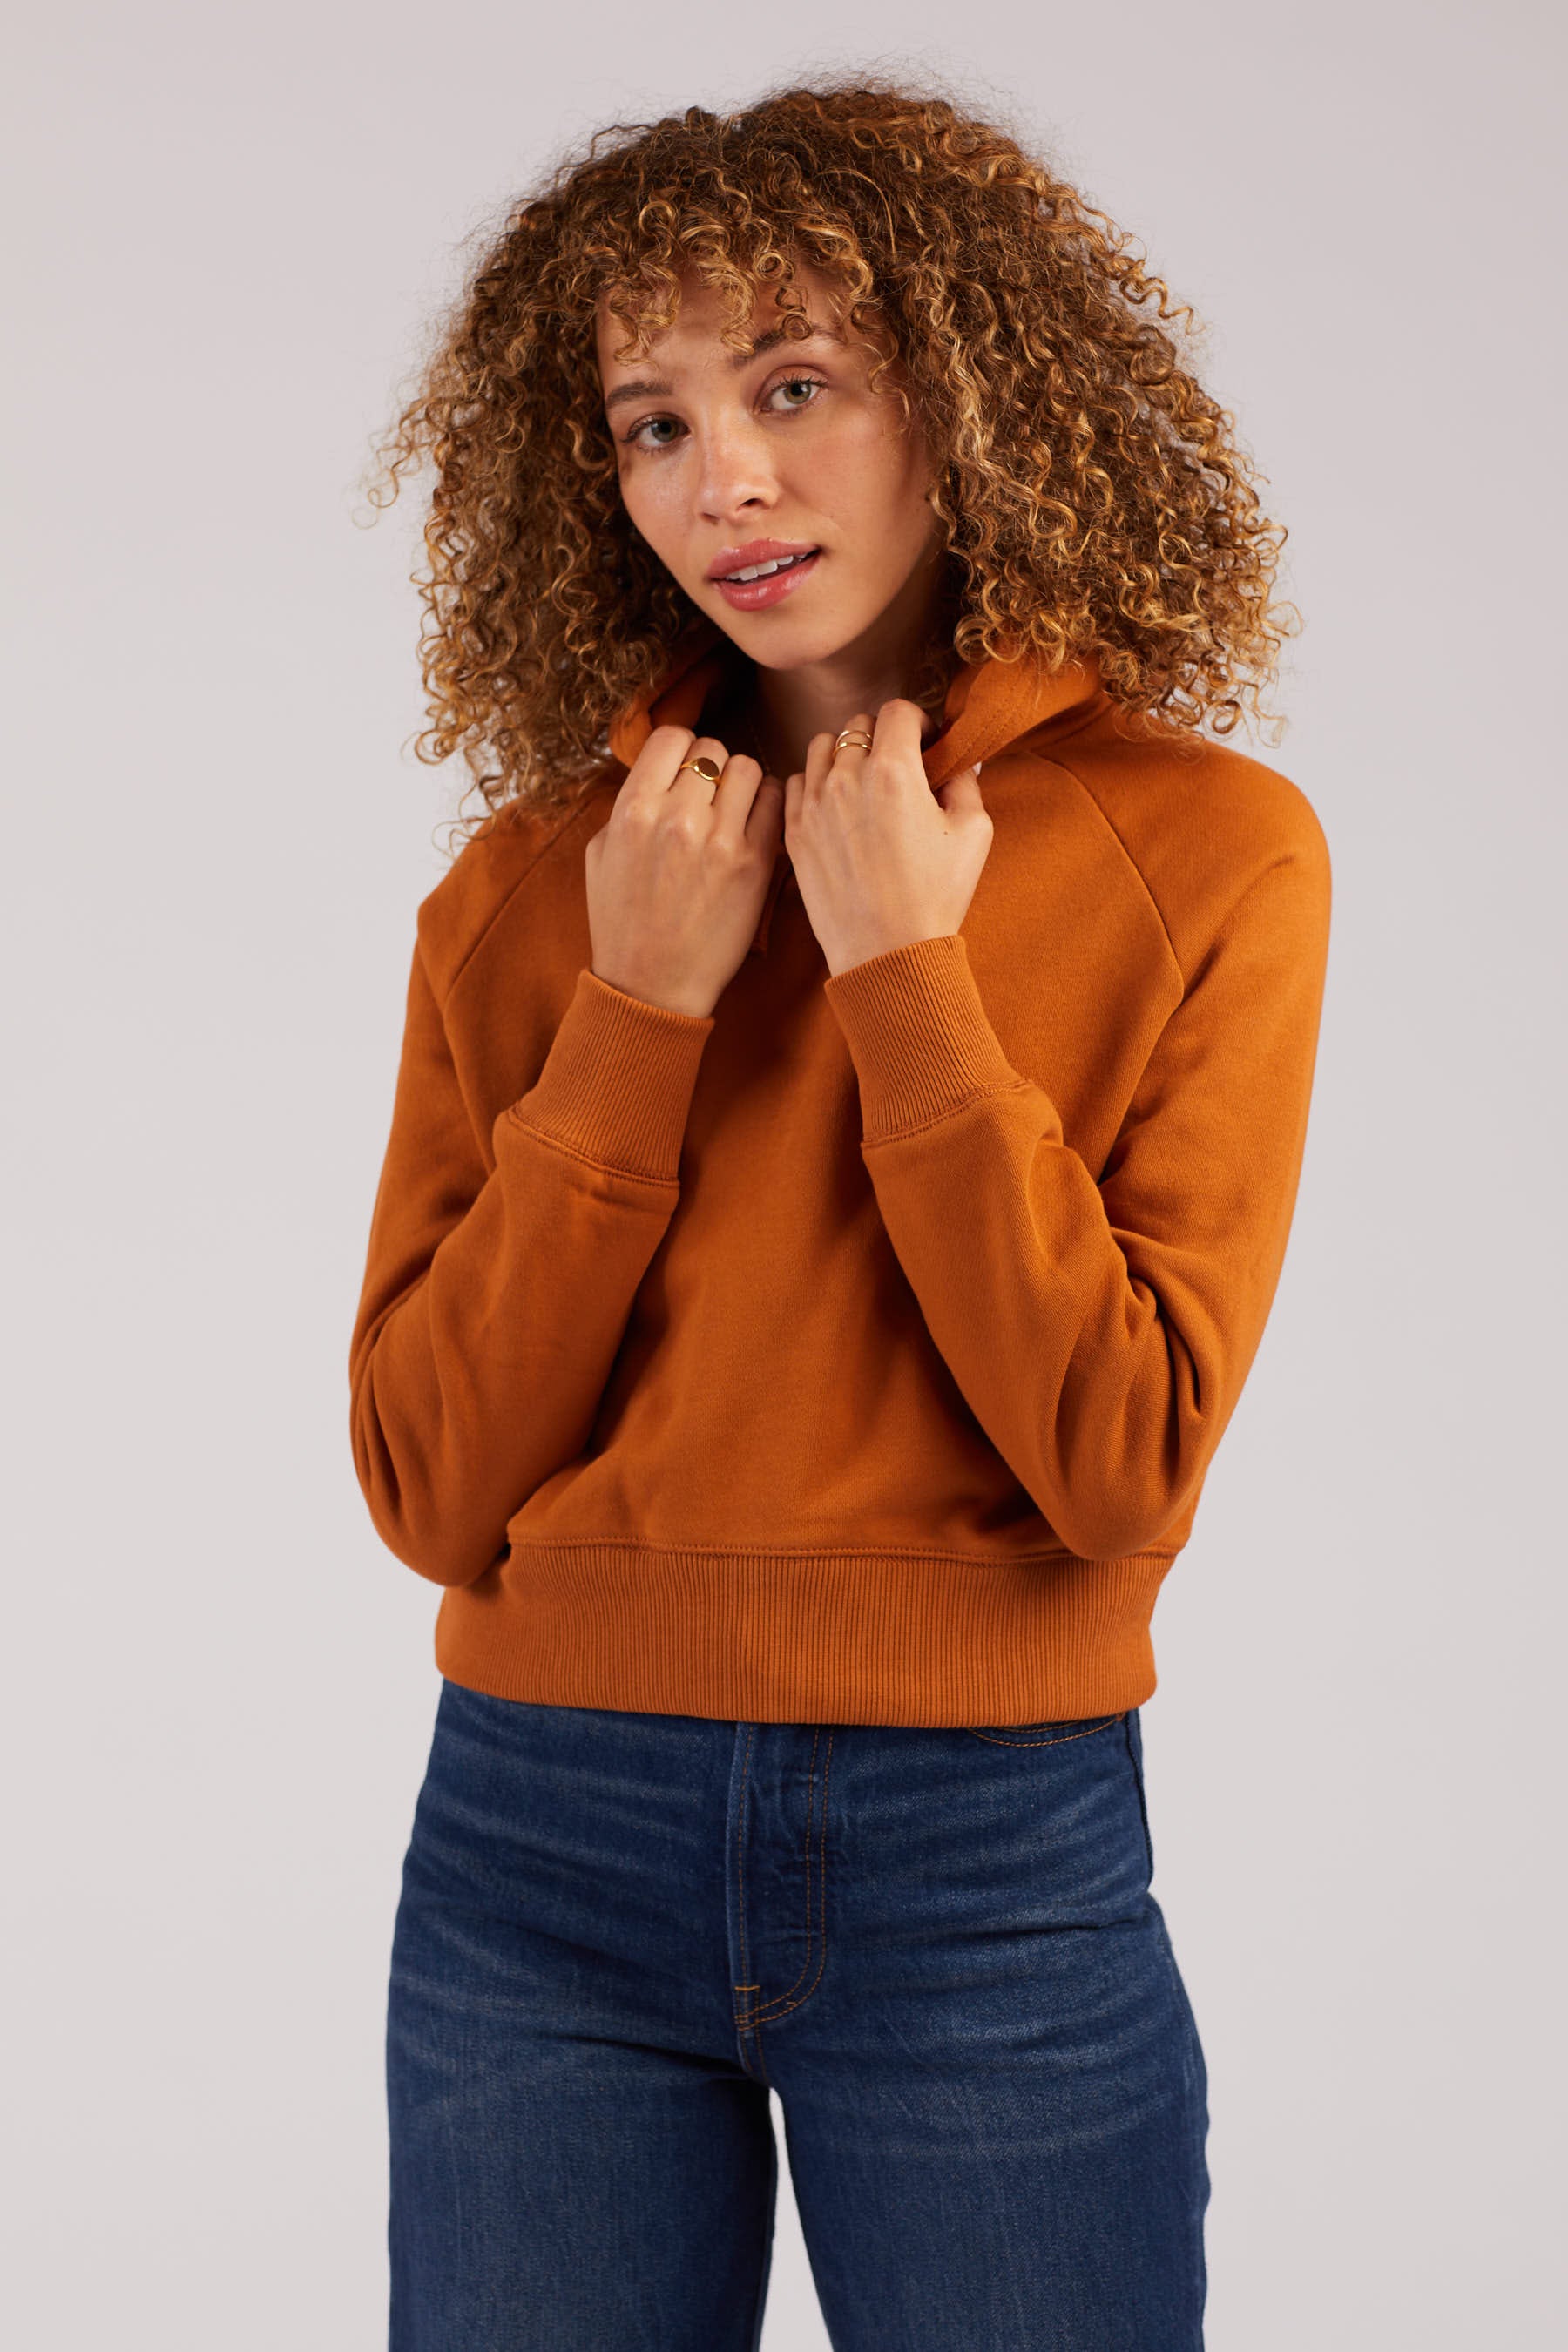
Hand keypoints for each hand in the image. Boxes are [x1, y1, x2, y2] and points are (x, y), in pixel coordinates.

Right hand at [584, 724, 785, 1018]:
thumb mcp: (601, 854)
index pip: (672, 738)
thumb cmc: (622, 922)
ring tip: (734, 809)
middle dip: (712, 768)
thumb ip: (629, 805)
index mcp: (633, 810)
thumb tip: (658, 771)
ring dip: (743, 783)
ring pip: (749, 768)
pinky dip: (767, 805)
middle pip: (713, 749)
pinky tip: (755, 824)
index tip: (683, 770)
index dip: (680, 750)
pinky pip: (775, 802)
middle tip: (709, 797)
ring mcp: (719, 840)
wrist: (653, 986)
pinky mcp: (754, 864)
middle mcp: (676, 818)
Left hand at [782, 700, 990, 977]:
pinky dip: (815, 783)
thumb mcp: (974, 834)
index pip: (897, 711)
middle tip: (898, 769)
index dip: (916, 723)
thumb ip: (966, 784)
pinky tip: (835, 806)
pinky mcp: (795, 831)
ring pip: (822, 746)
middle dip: (882, 738)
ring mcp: (815, 804)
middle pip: (858, 725)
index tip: (924, 745)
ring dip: (844, 754)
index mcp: (895, 771)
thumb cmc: (935, 898)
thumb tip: (960, 761)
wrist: (887, 953)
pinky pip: (796, 782)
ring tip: (863, 784)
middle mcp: (848, 778)